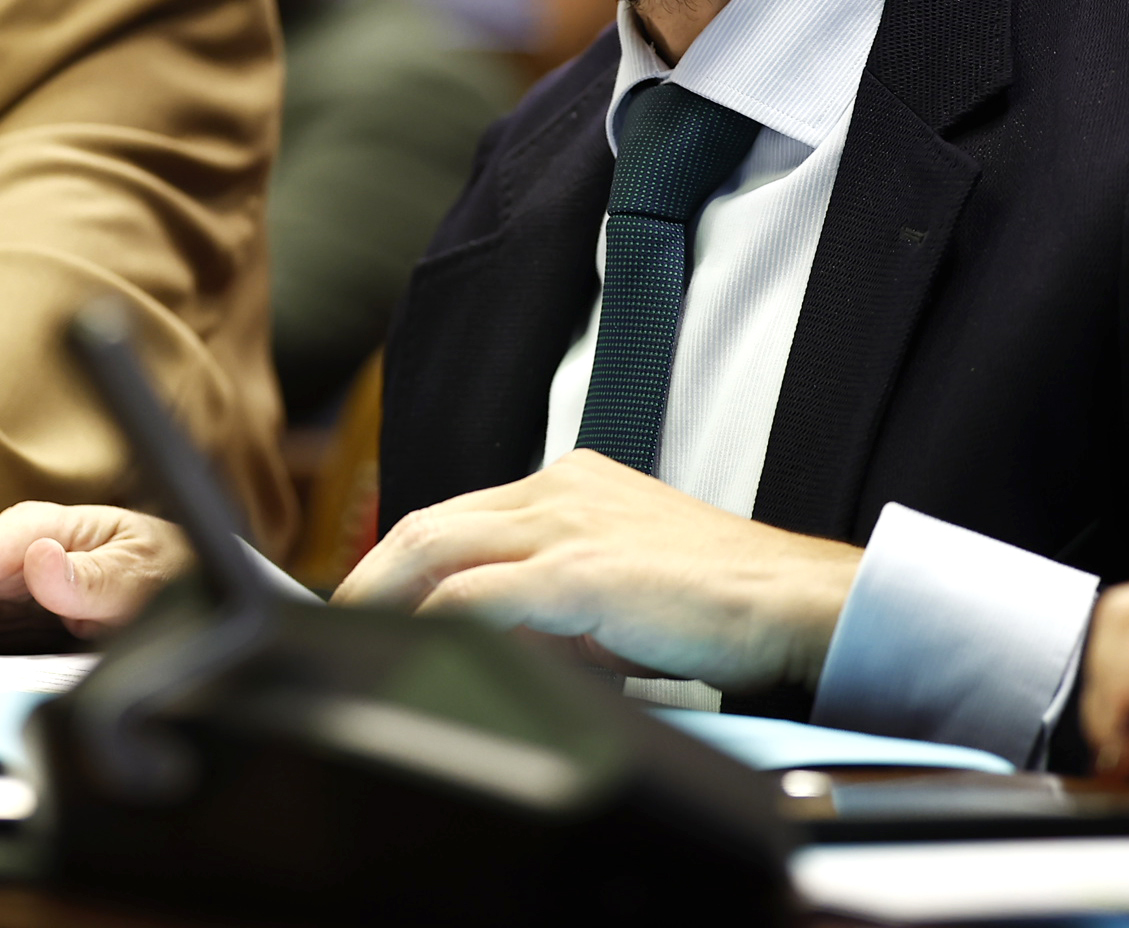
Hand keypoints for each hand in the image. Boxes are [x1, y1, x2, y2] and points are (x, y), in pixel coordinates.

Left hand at [331, 451, 861, 692]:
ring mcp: (568, 524)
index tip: (365, 597)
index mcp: (572, 484)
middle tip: (330, 618)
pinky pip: (480, 592)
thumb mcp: (623, 588)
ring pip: (438, 546)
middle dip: (370, 573)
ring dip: (383, 594)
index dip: (400, 558)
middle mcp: (562, 489)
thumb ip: (557, 599)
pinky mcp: (580, 570)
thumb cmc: (724, 605)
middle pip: (431, 523)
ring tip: (348, 633)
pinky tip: (412, 645)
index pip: (460, 516)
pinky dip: (434, 619)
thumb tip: (496, 639)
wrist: (798, 601)